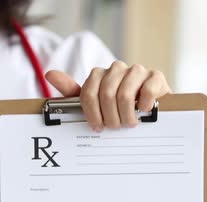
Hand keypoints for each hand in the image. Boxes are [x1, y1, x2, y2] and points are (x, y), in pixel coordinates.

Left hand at [45, 61, 171, 130]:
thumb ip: (72, 92)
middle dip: (110, 117)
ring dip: (126, 115)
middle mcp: (117, 69)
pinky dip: (144, 105)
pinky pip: (147, 89)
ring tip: (129, 123)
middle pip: (106, 94)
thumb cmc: (118, 109)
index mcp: (100, 75)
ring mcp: (137, 71)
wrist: (150, 111)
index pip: (88, 92)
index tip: (98, 127)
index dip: (92, 114)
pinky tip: (144, 111)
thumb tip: (49, 74)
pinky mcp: (156, 76)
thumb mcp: (94, 104)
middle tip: (115, 127)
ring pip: (125, 93)